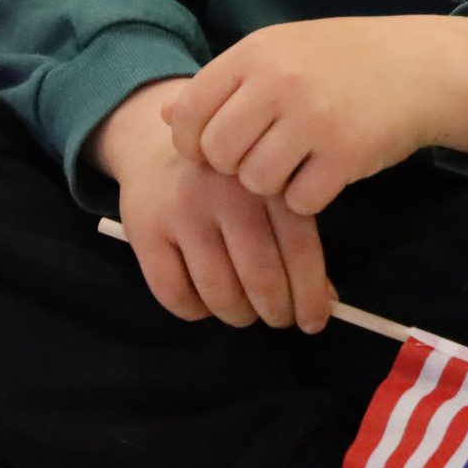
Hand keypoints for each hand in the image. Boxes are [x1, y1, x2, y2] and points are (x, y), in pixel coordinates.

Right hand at [93, 79, 334, 330]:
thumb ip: (294, 240)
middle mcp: (224, 191)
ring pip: (220, 294)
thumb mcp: (267, 193)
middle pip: (261, 278)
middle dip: (276, 312)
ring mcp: (181, 211)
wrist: (152, 146)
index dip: (310, 296)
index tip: (314, 322)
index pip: (298, 250)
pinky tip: (204, 300)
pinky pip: (176, 296)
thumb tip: (323, 303)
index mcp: (265, 179)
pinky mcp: (144, 230)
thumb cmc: (226, 180)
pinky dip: (196, 312)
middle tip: (278, 318)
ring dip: (239, 315)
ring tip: (243, 311)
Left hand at [165, 17, 467, 216]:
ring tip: (293, 163)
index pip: (188, 112)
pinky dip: (306, 198)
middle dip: (231, 166)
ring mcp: (313, 120)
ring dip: (270, 184)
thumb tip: (164, 117)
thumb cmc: (340, 59)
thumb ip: (223, 83)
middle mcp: (278, 82)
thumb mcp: (278, 51)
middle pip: (217, 153)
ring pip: (255, 182)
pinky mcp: (346, 157)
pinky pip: (299, 201)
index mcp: (255, 52)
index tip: (211, 149)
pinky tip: (322, 175)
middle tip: (258, 157)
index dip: (191, 141)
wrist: (418, 67)